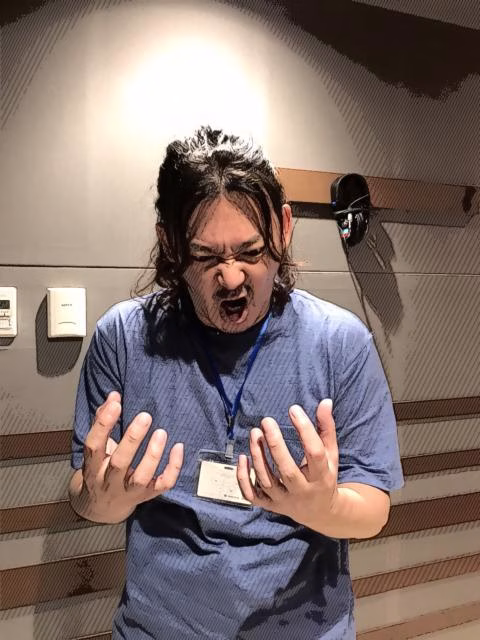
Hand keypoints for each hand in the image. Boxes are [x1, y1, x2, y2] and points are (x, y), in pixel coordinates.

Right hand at [78, 391, 183, 520]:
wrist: (101, 508)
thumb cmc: (100, 468)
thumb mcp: (96, 448)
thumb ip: (103, 420)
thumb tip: (114, 396)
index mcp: (92, 466)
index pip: (94, 445)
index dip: (103, 425)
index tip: (116, 404)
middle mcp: (109, 481)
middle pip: (119, 463)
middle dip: (132, 440)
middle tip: (145, 416)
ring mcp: (129, 491)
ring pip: (142, 477)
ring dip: (153, 455)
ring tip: (161, 432)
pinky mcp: (147, 496)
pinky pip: (163, 485)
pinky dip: (173, 468)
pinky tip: (178, 447)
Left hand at [237, 399, 338, 528]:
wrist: (320, 512)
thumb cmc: (325, 475)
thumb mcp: (331, 454)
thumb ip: (327, 428)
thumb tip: (325, 401)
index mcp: (321, 477)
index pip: (315, 453)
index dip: (305, 431)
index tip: (294, 409)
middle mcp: (302, 492)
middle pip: (287, 471)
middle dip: (275, 445)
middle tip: (266, 421)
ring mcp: (284, 501)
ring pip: (267, 482)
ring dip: (258, 456)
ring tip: (255, 432)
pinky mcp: (270, 506)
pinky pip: (252, 495)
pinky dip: (244, 478)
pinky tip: (243, 457)